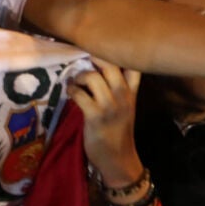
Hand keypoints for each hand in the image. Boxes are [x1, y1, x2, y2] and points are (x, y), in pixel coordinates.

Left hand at [69, 59, 142, 185]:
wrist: (119, 161)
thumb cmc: (118, 132)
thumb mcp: (125, 107)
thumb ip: (117, 88)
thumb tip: (96, 66)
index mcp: (131, 93)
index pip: (134, 66)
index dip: (120, 51)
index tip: (105, 44)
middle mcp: (123, 97)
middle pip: (111, 65)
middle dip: (94, 56)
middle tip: (83, 58)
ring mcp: (110, 107)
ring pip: (94, 77)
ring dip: (79, 75)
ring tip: (75, 81)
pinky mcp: (95, 117)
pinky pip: (80, 94)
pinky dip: (72, 89)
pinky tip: (70, 92)